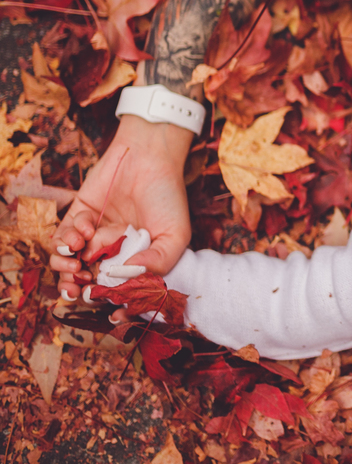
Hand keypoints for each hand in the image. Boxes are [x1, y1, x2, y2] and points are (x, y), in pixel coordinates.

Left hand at [49, 115, 193, 300]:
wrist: (150, 158)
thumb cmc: (168, 197)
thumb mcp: (176, 234)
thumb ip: (160, 262)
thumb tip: (129, 278)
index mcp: (135, 259)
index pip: (115, 288)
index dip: (107, 301)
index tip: (105, 305)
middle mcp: (112, 250)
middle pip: (85, 280)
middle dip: (76, 288)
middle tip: (78, 287)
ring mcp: (94, 234)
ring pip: (68, 262)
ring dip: (65, 266)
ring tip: (75, 261)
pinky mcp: (78, 216)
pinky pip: (62, 236)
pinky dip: (67, 238)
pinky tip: (84, 230)